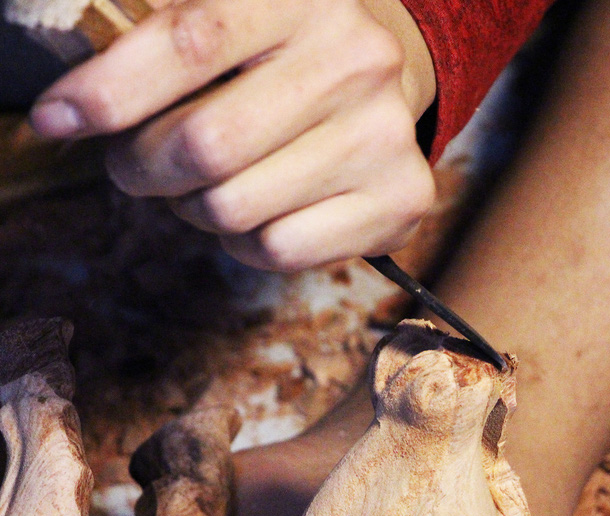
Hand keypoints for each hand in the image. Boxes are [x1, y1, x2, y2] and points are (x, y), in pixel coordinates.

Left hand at [30, 0, 436, 269]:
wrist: (381, 87)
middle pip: (208, 144)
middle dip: (145, 166)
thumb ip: (160, 39)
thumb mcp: (228, 17)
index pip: (194, 41)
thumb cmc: (279, 57)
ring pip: (235, 207)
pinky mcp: (402, 199)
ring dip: (194, 208)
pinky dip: (244, 242)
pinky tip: (258, 211)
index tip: (58, 120)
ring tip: (209, 185)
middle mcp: (358, 61)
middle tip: (137, 164)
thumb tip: (73, 107)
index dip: (112, 89)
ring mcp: (385, 135)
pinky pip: (278, 249)